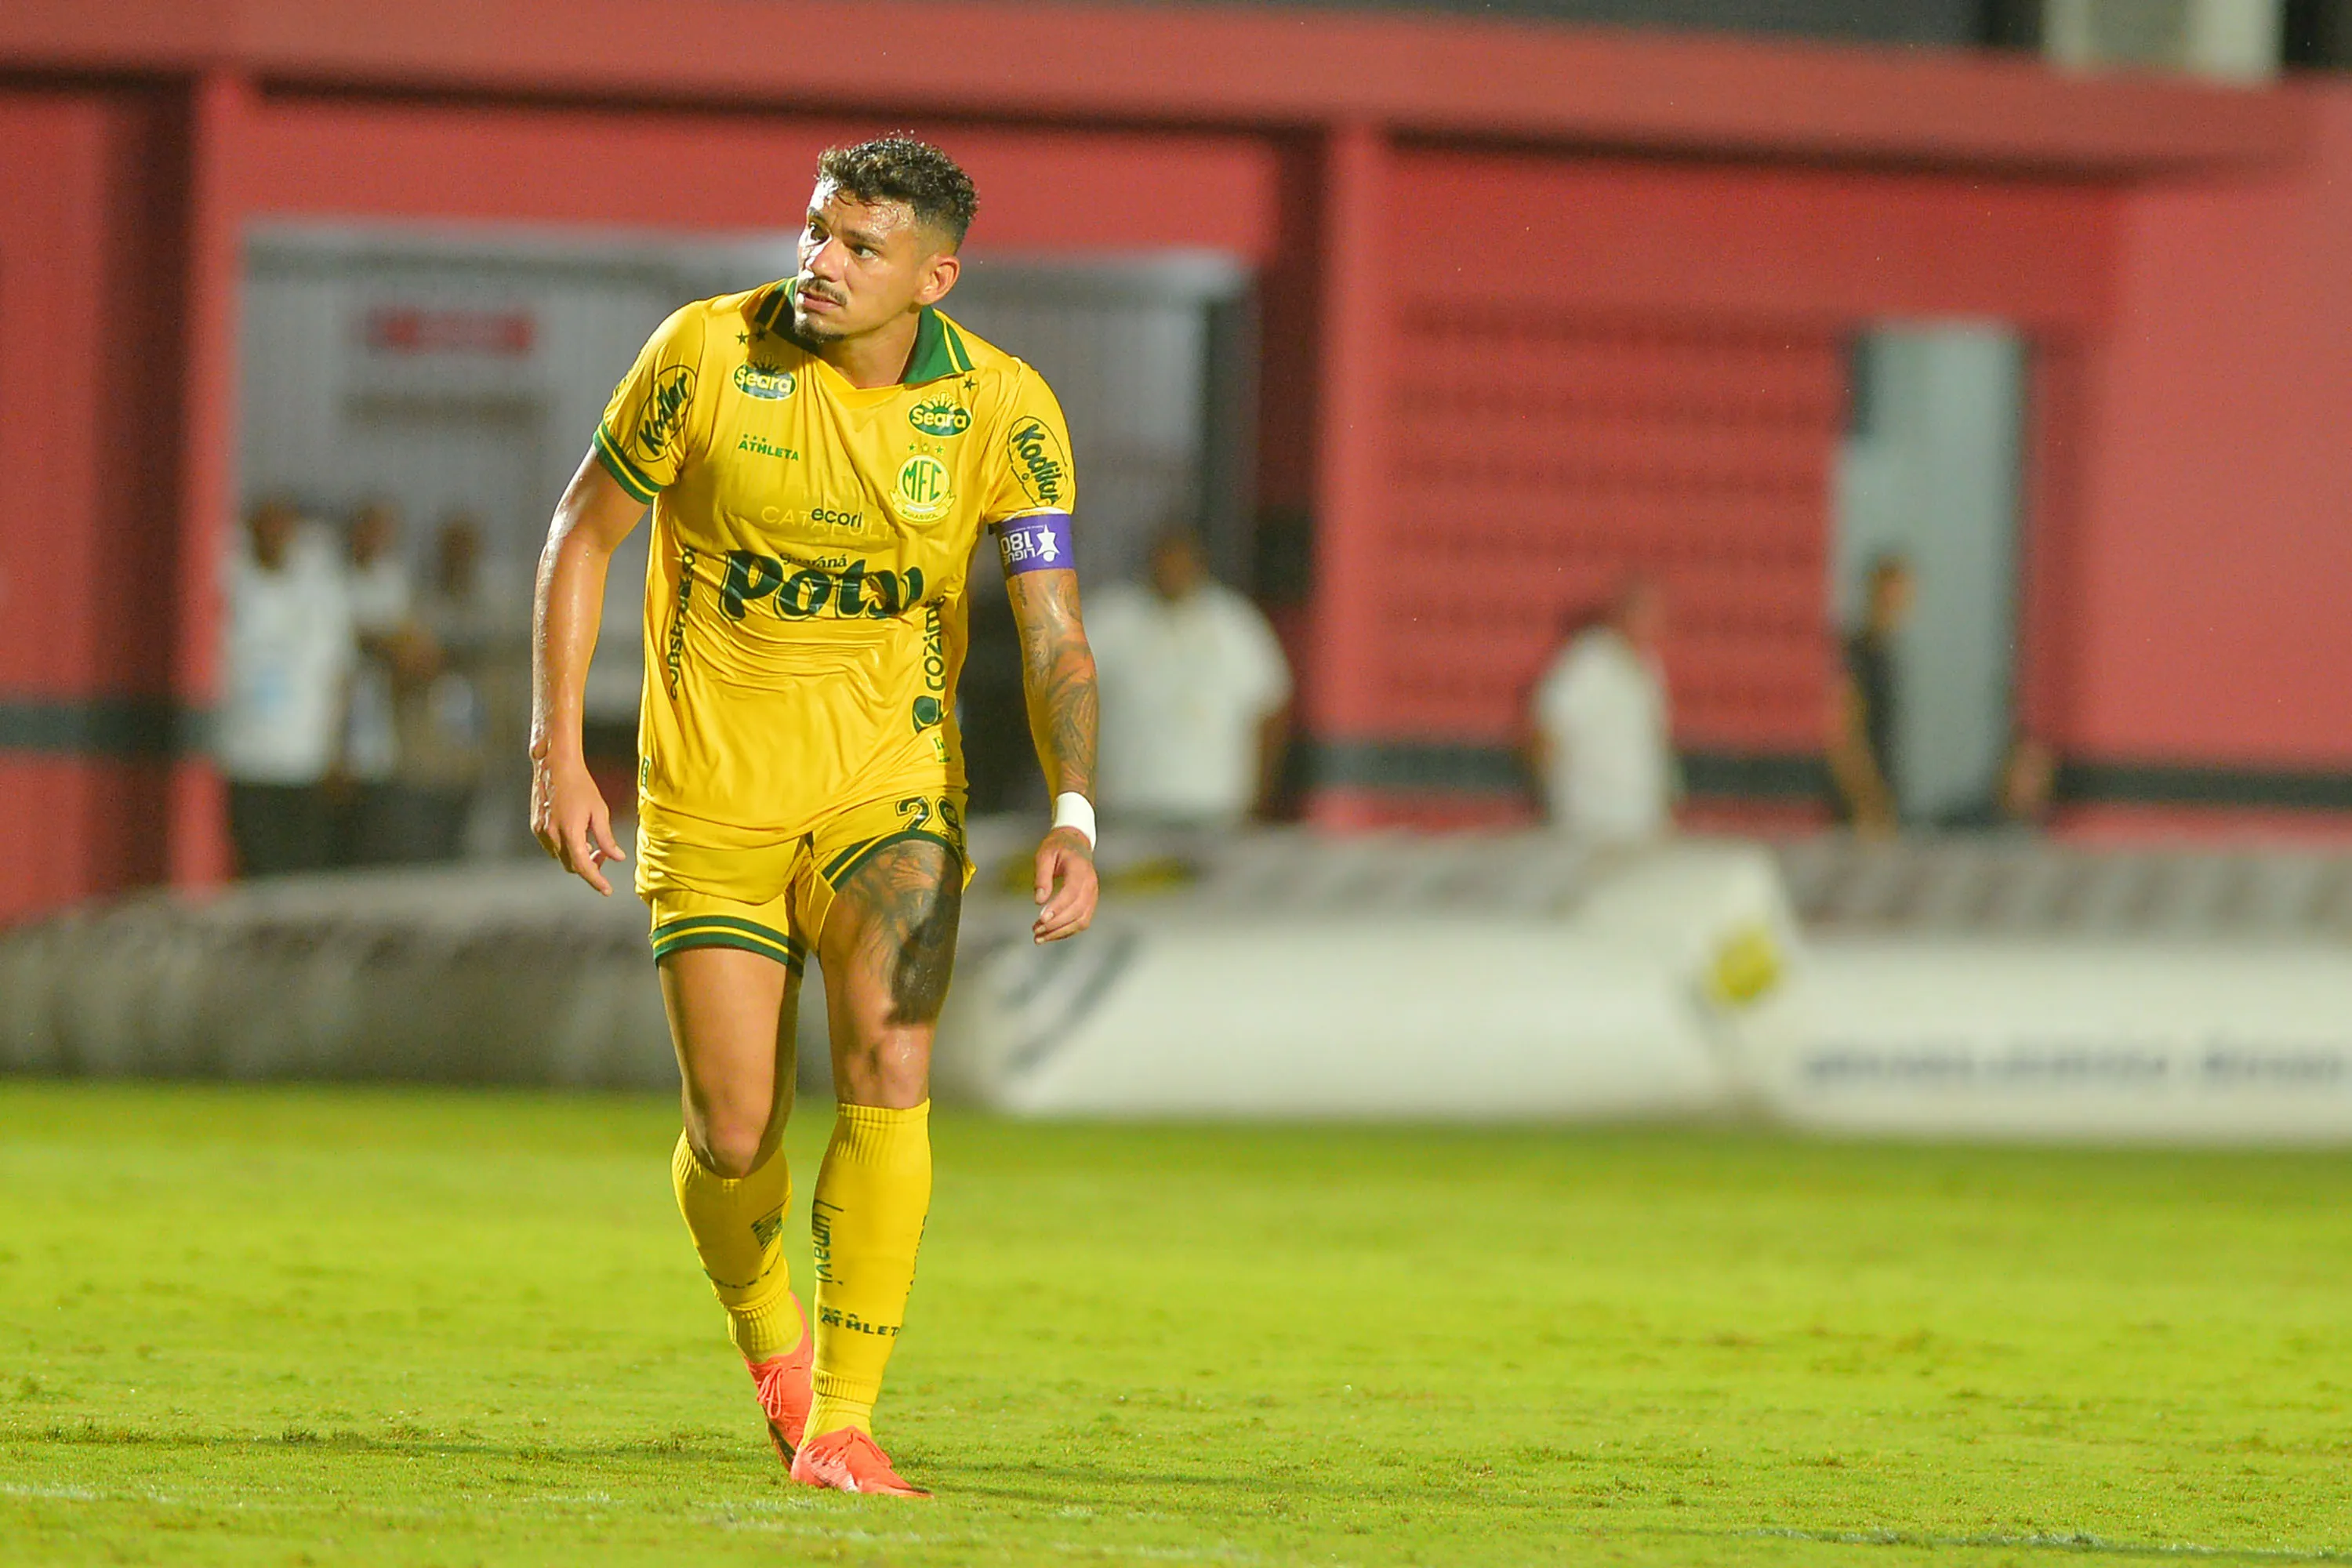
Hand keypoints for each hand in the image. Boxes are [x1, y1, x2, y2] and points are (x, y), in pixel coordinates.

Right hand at [531, 748, 624, 895]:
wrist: (555, 766)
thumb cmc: (581, 785)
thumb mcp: (599, 811)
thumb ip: (606, 838)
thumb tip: (617, 858)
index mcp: (570, 832)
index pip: (583, 866)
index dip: (596, 881)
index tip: (606, 890)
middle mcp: (552, 835)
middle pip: (572, 865)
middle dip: (589, 866)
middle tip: (603, 855)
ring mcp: (541, 831)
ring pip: (561, 857)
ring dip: (576, 856)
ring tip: (590, 843)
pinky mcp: (535, 826)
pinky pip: (552, 846)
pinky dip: (565, 847)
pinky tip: (576, 835)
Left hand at [1032, 827, 1097, 943]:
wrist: (1075, 842)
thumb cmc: (1057, 847)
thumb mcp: (1044, 855)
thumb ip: (1042, 877)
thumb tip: (1039, 901)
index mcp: (1080, 869)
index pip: (1072, 892)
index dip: (1057, 908)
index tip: (1041, 919)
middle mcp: (1090, 883)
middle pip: (1077, 910)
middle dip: (1056, 924)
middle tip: (1035, 930)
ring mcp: (1093, 894)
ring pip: (1082, 920)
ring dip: (1061, 932)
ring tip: (1039, 937)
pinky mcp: (1090, 902)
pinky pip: (1082, 921)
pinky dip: (1066, 931)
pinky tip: (1050, 934)